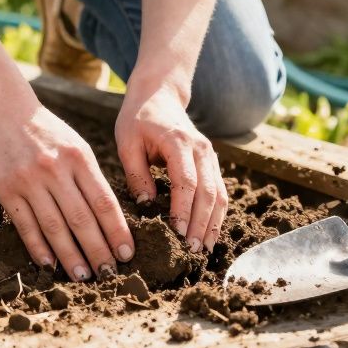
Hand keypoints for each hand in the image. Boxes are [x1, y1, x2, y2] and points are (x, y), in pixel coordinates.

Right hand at [0, 99, 134, 280]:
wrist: (3, 112)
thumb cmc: (48, 133)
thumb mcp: (77, 147)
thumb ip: (91, 179)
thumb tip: (108, 221)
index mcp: (79, 158)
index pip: (103, 202)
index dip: (117, 231)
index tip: (127, 254)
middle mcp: (55, 170)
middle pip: (81, 219)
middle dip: (98, 250)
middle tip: (109, 273)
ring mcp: (29, 181)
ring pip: (54, 227)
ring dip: (70, 256)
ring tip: (83, 276)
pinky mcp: (6, 190)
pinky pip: (26, 225)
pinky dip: (39, 247)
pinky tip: (50, 264)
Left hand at [116, 82, 227, 252]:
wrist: (159, 95)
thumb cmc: (138, 120)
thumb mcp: (127, 142)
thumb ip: (136, 174)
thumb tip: (145, 206)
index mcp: (178, 142)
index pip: (186, 181)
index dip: (184, 210)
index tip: (177, 234)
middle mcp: (201, 149)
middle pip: (208, 192)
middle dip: (201, 224)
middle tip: (191, 251)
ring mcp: (210, 155)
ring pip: (219, 194)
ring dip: (212, 224)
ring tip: (203, 251)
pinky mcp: (212, 162)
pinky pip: (220, 192)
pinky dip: (216, 215)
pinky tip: (208, 235)